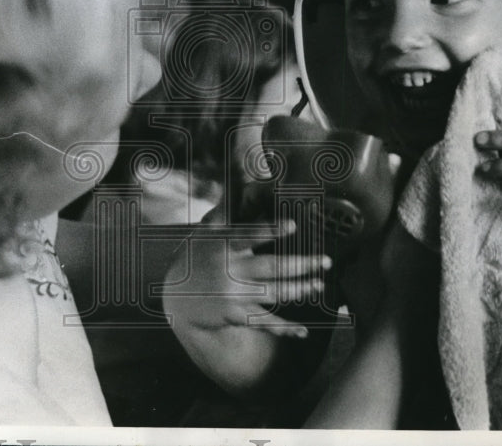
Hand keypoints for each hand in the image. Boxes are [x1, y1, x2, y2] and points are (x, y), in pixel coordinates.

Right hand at [161, 207, 330, 393]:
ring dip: (300, 290)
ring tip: (319, 284)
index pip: (249, 235)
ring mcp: (233, 295)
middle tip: (326, 261)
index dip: (270, 230)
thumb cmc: (198, 254)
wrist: (175, 297)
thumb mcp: (206, 229)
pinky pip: (264, 323)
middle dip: (301, 264)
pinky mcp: (235, 315)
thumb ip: (226, 207)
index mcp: (224, 244)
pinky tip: (303, 331)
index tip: (292, 226)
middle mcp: (230, 270)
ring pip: (273, 294)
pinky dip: (284, 329)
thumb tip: (236, 170)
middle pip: (271, 267)